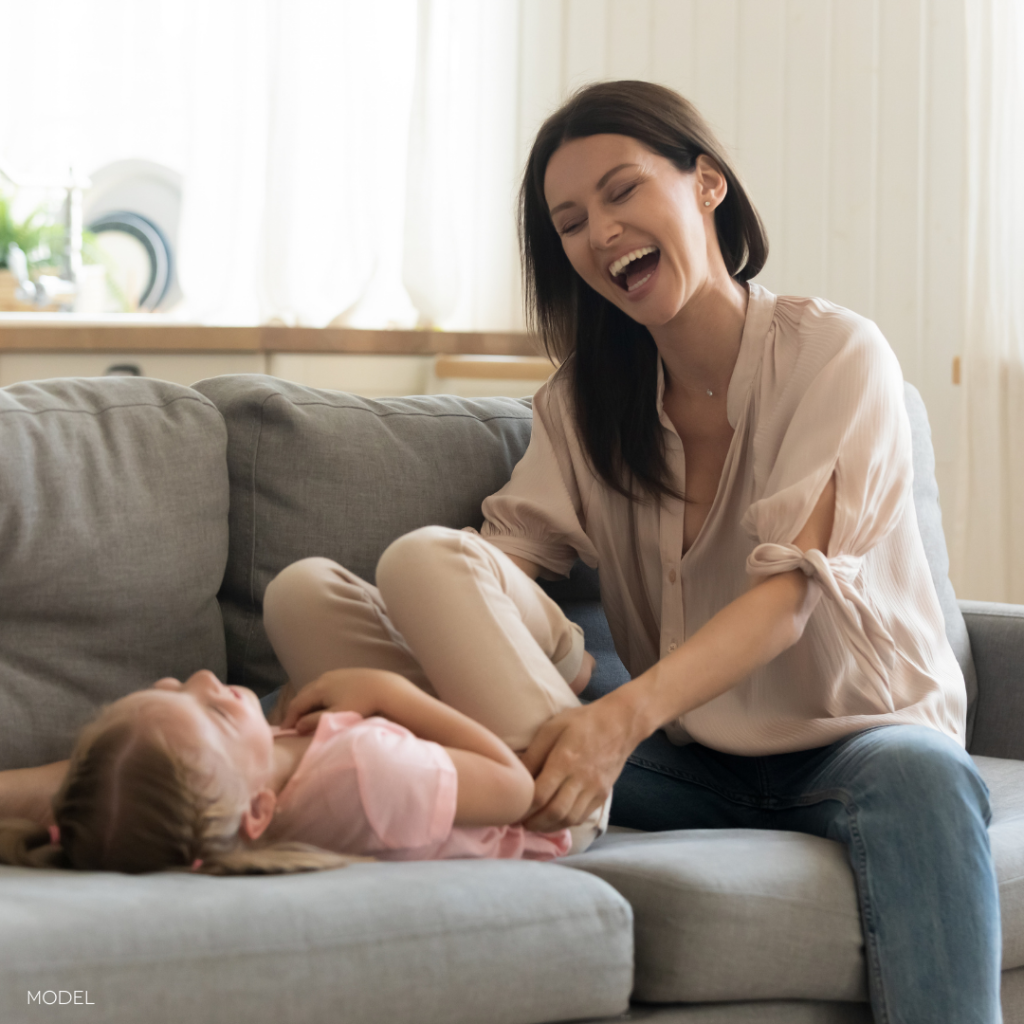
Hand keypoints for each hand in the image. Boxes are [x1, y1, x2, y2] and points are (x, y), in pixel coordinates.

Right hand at [280, 668, 401, 733]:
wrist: (385, 688)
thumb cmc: (361, 704)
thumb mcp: (336, 716)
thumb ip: (314, 722)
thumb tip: (297, 726)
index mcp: (318, 687)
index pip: (296, 704)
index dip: (288, 719)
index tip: (284, 733)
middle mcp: (323, 677)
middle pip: (303, 695)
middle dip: (296, 711)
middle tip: (292, 726)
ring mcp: (334, 674)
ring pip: (314, 690)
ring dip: (307, 703)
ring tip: (306, 717)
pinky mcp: (344, 674)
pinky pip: (324, 687)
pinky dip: (318, 698)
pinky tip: (323, 706)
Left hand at [519, 696, 635, 831]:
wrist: (619, 724)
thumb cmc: (581, 722)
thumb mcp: (552, 728)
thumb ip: (533, 753)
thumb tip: (516, 777)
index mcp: (565, 760)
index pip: (540, 794)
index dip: (523, 807)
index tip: (512, 810)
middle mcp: (581, 779)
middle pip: (555, 812)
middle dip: (533, 822)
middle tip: (519, 822)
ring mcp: (595, 789)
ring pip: (569, 819)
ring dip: (548, 826)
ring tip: (534, 823)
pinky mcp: (603, 795)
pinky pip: (582, 817)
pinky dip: (565, 822)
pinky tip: (554, 819)